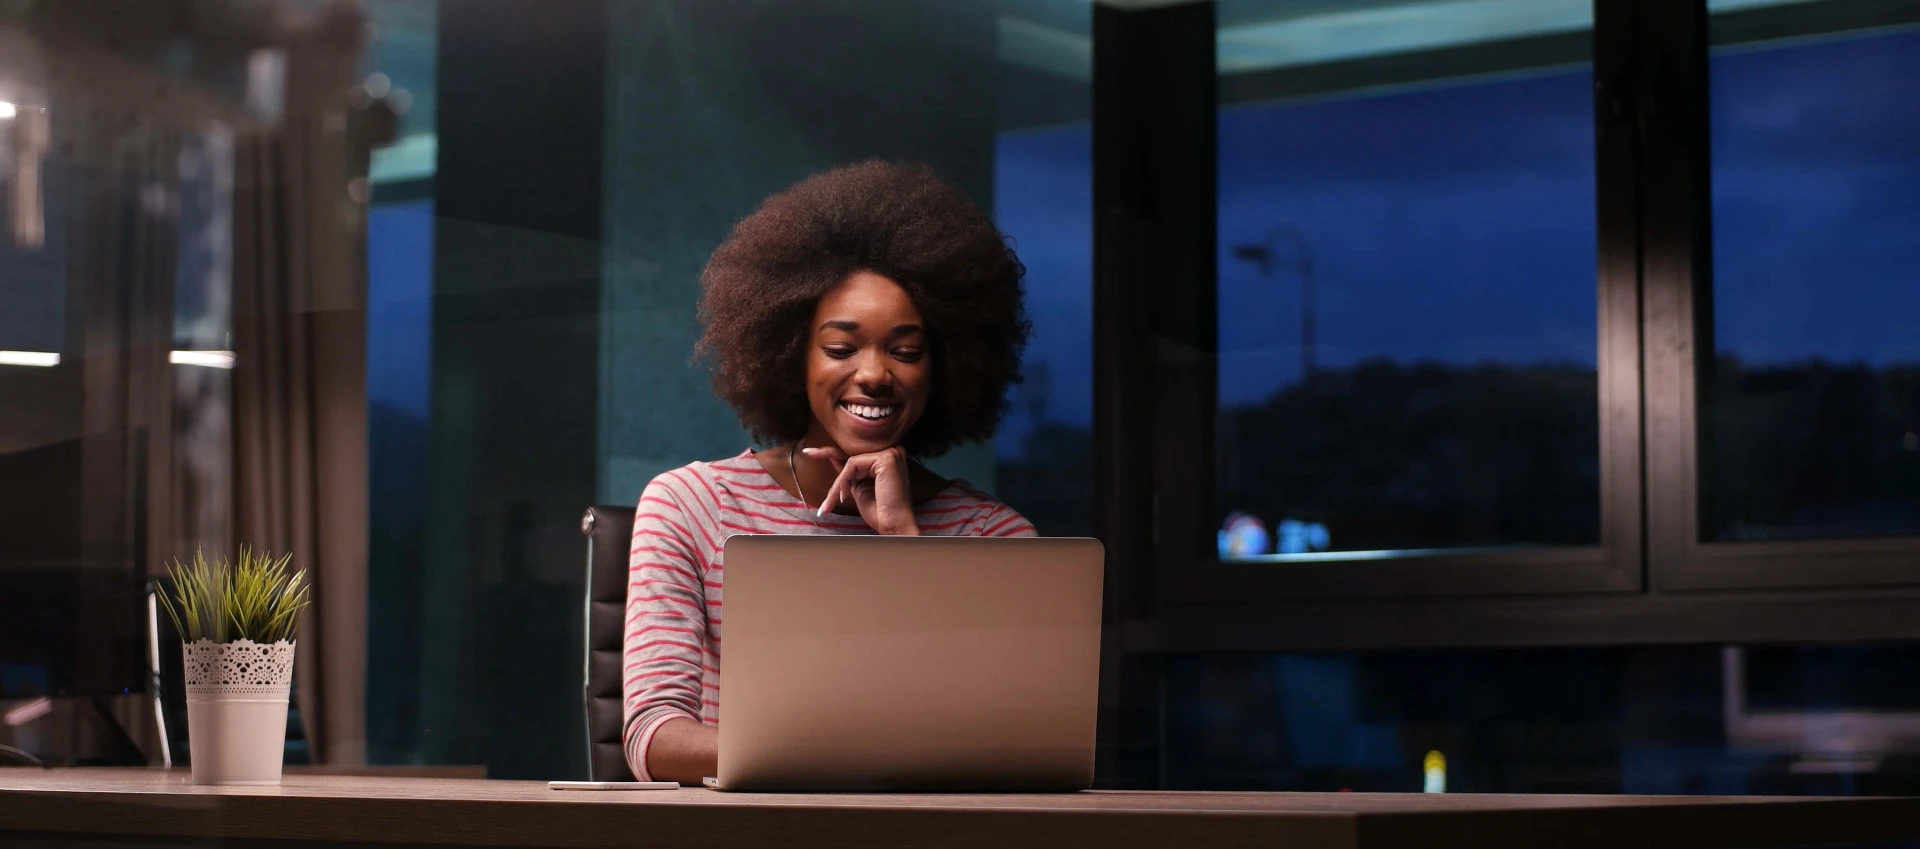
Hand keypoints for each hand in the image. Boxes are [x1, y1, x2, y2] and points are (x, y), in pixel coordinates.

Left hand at [803, 445, 919, 535]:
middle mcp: (891, 452)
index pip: (855, 454)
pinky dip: (844, 481)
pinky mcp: (886, 458)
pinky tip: (846, 496)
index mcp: (886, 459)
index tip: (808, 451)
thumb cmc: (880, 512)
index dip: (830, 452)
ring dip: (839, 484)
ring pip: (850, 463)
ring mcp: (890, 453)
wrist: (893, 526)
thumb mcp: (859, 487)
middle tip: (814, 472)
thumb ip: (850, 472)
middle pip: (851, 457)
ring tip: (835, 502)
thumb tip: (831, 456)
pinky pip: (853, 465)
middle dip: (835, 476)